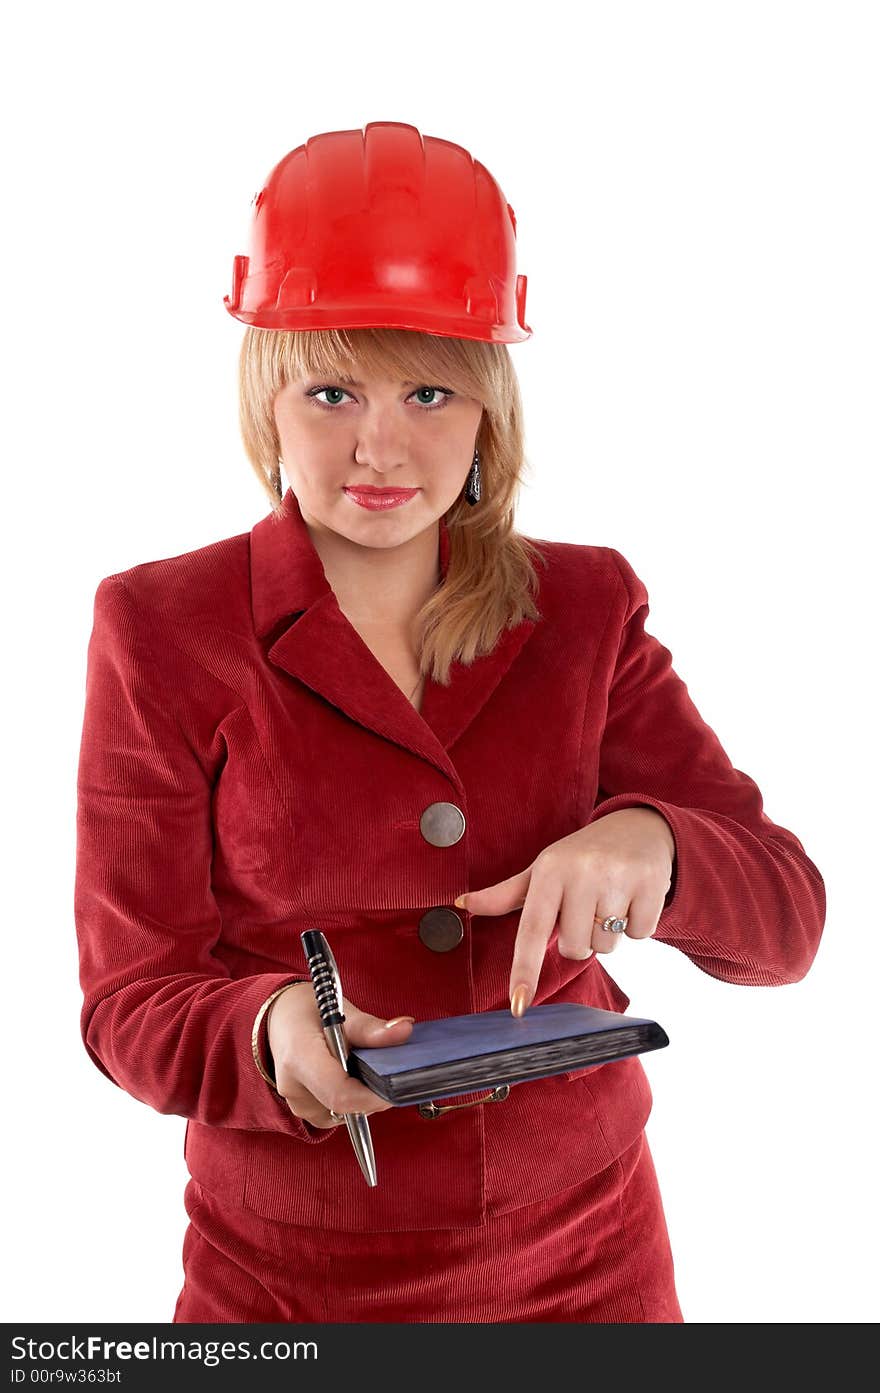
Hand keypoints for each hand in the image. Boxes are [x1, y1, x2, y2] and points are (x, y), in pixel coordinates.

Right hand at [267, 984, 414, 1127]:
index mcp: (299, 1057)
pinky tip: (347, 1077)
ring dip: (361, 1096)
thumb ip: (372, 1028)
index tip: (395, 1085)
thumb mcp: (342, 1011)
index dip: (373, 1096)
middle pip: (345, 1106)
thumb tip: (405, 1030)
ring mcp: (295, 1102)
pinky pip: (335, 1115)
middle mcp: (292, 1086)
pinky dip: (349, 1100)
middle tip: (380, 1066)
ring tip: (358, 1065)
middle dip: (371, 1093)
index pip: (340, 1093)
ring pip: (343, 1114)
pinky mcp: (302, 1110)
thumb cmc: (309, 1010)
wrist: (280, 1017)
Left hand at [455, 808, 674, 1014]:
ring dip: (608, 934)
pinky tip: (633, 898)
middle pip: (574, 947)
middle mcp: (582, 871)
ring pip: (606, 946)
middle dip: (580, 938)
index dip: (524, 969)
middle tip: (585, 908)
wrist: (638, 826)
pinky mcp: (652, 884)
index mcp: (550, 869)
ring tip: (610, 900)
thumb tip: (463, 904)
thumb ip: (506, 894)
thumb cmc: (581, 856)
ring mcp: (618, 877)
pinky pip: (640, 935)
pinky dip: (637, 925)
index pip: (532, 929)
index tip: (518, 1005)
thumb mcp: (543, 870)